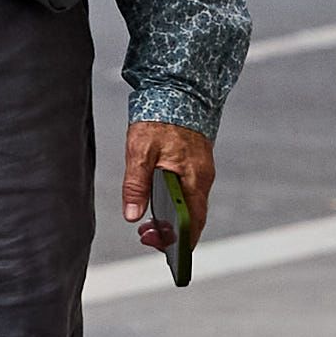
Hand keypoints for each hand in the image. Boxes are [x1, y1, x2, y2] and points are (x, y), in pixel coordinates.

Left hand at [120, 121, 213, 253]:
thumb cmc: (159, 118)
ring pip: (190, 206)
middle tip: (145, 237)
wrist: (177, 90)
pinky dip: (176, 205)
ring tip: (147, 225)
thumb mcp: (140, 151)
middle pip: (193, 218)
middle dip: (172, 234)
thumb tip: (133, 215)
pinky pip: (189, 193)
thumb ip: (136, 185)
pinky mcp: (195, 165)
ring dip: (173, 220)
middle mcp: (202, 178)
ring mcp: (200, 172)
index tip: (158, 246)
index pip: (193, 222)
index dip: (179, 240)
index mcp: (193, 178)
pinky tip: (158, 204)